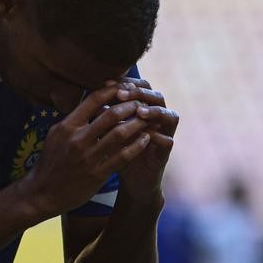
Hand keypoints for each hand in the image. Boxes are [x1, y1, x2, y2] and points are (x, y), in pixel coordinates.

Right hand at [20, 82, 155, 215]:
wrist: (41, 193)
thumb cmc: (50, 162)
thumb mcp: (56, 135)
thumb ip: (73, 119)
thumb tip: (91, 103)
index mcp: (67, 126)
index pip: (94, 100)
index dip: (113, 91)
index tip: (126, 89)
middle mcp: (77, 139)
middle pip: (111, 115)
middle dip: (130, 106)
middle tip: (142, 104)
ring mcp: (88, 157)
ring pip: (120, 134)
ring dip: (137, 124)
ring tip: (149, 119)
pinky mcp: (97, 175)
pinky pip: (122, 157)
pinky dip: (136, 146)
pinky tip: (145, 139)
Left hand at [110, 77, 177, 202]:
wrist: (131, 180)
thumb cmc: (118, 151)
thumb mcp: (108, 132)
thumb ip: (104, 115)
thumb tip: (92, 98)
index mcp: (144, 108)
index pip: (140, 86)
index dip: (126, 83)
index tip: (107, 84)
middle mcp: (158, 118)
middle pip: (157, 95)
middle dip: (141, 93)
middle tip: (123, 95)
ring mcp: (165, 134)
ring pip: (170, 115)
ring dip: (155, 111)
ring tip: (139, 112)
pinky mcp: (166, 152)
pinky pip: (168, 140)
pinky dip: (158, 136)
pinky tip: (146, 135)